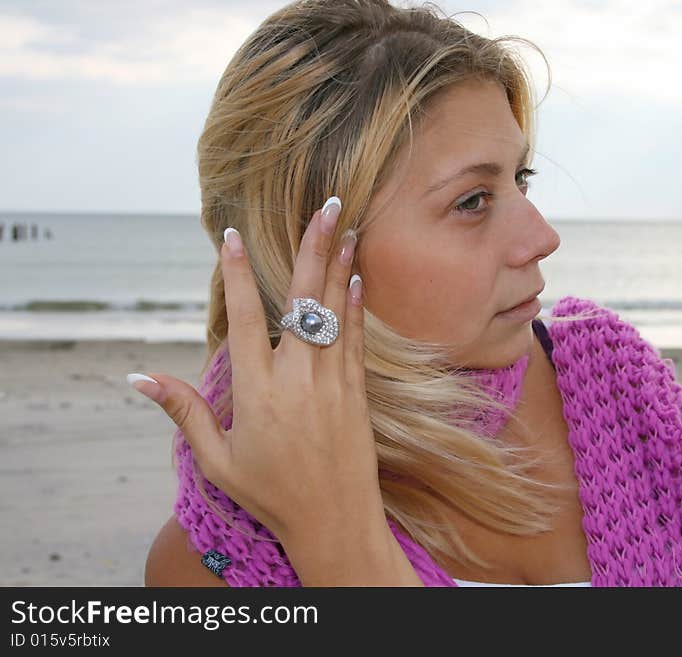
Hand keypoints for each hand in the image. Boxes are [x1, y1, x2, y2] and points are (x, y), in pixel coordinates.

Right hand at [128, 197, 384, 555]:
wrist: (335, 522)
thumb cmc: (271, 494)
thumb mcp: (218, 459)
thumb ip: (183, 412)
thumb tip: (139, 376)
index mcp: (257, 390)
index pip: (244, 317)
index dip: (237, 274)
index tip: (232, 237)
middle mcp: (297, 377)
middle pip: (303, 299)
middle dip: (313, 247)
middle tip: (326, 205)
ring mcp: (332, 382)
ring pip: (335, 311)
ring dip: (340, 264)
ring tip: (346, 224)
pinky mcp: (357, 392)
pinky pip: (356, 339)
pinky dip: (355, 306)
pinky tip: (356, 278)